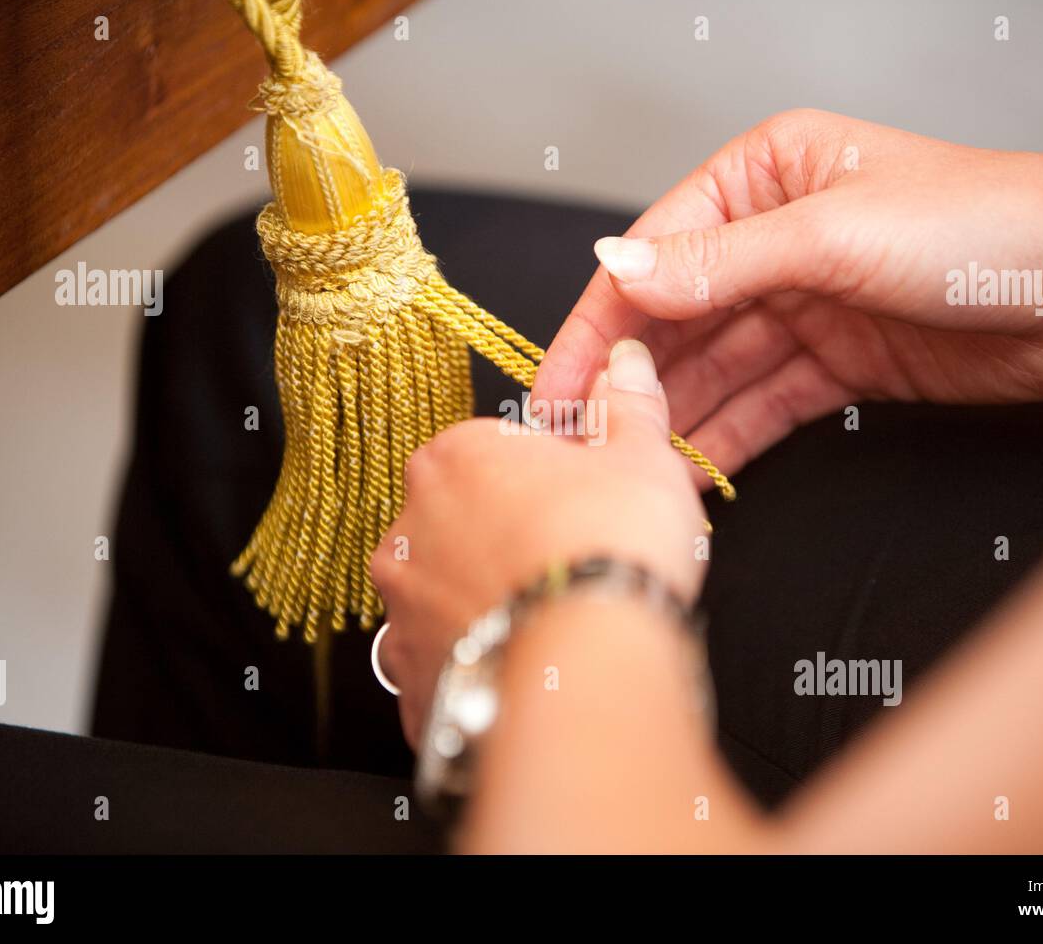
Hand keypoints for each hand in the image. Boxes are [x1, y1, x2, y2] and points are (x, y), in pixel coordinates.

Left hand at [371, 340, 706, 747]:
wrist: (590, 663)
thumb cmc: (609, 548)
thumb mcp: (641, 458)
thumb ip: (625, 407)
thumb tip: (623, 363)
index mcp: (454, 458)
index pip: (489, 453)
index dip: (540, 476)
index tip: (577, 500)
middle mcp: (408, 529)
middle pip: (457, 523)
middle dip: (503, 539)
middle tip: (568, 561)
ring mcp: (401, 609)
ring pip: (443, 598)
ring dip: (483, 604)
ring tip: (548, 624)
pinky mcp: (412, 678)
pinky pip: (441, 668)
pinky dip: (474, 669)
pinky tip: (520, 671)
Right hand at [533, 109, 1042, 481]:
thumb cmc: (986, 226)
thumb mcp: (832, 235)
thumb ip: (718, 263)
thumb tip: (619, 269)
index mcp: (766, 175)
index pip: (656, 253)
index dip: (601, 323)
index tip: (559, 384)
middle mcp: (780, 238)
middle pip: (681, 319)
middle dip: (632, 381)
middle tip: (580, 444)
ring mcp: (812, 304)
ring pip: (721, 370)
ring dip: (675, 420)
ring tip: (626, 473)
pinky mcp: (844, 364)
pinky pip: (767, 405)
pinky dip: (730, 439)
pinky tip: (691, 474)